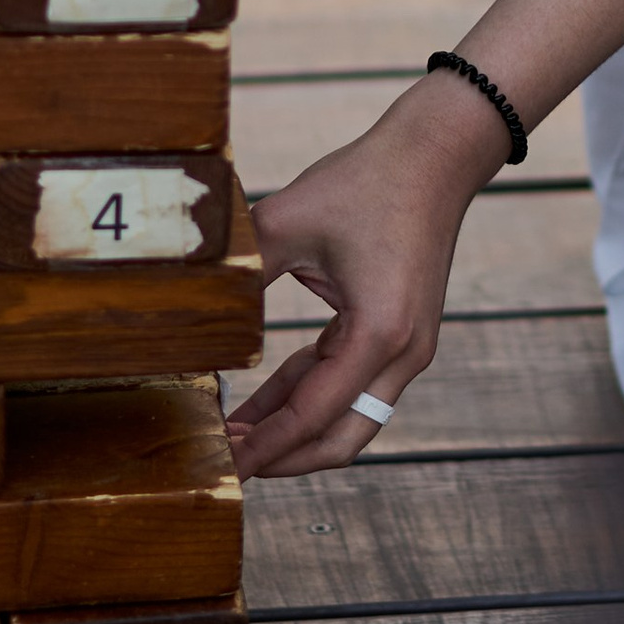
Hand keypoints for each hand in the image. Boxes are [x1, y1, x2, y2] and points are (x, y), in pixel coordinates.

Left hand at [227, 80, 503, 478]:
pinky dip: (309, 396)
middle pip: (342, 439)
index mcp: (379, 333)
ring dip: (293, 428)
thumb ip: (240, 273)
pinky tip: (261, 401)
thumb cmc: (369, 179)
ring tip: (233, 434)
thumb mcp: (288, 223)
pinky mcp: (399, 333)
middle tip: (226, 463)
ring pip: (348, 416)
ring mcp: (408, 347)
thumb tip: (188, 309)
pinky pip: (351, 382)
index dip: (263, 449)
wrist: (434, 152)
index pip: (312, 416)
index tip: (222, 471)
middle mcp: (404, 352)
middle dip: (283, 457)